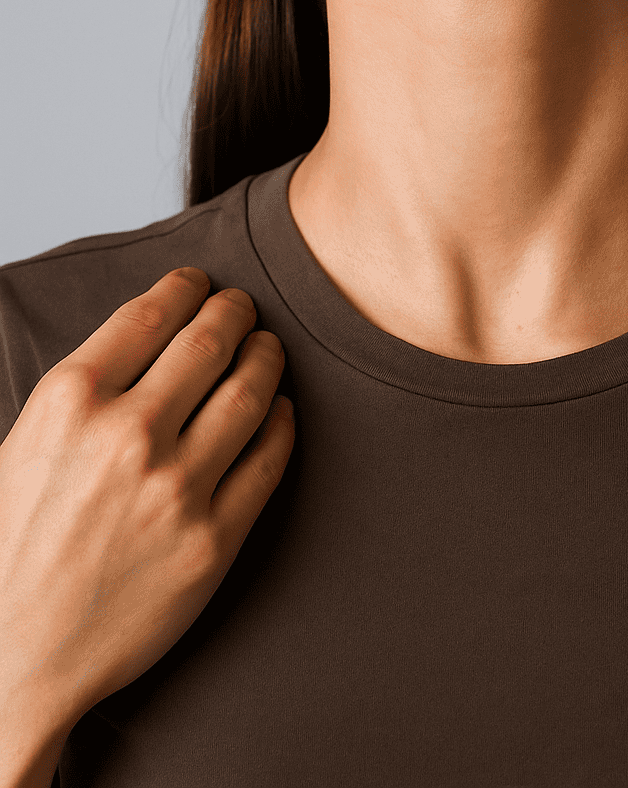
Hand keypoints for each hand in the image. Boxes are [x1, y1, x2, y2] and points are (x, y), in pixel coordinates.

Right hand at [0, 268, 294, 734]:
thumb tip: (147, 334)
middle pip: (210, 342)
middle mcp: (127, 435)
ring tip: (267, 349)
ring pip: (250, 394)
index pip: (152, 313)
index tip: (200, 284)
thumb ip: (83, 391)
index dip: (187, 288)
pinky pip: (269, 461)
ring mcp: (176, 489)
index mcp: (71, 401)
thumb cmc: (11, 549)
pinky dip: (282, 423)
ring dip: (267, 358)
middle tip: (242, 308)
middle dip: (235, 313)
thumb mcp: (23, 443)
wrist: (12, 660)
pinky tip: (280, 410)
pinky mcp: (213, 540)